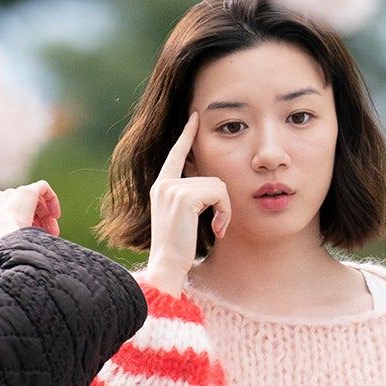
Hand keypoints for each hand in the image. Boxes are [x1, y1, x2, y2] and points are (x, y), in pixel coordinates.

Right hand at [0, 181, 60, 256]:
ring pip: (31, 200)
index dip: (13, 223)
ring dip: (43, 216)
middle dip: (32, 221)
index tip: (22, 236)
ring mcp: (11, 193)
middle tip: (41, 237)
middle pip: (18, 206)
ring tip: (51, 232)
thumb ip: (0, 245)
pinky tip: (55, 215)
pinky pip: (42, 188)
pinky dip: (51, 199)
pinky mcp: (27, 191)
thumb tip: (15, 256)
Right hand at [145, 113, 229, 295]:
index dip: (186, 136)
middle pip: (210, 176)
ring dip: (224, 209)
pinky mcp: (184, 197)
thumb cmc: (178, 250)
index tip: (195, 118)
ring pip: (218, 186)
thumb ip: (190, 199)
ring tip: (216, 229)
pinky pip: (219, 193)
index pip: (175, 154)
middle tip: (219, 225)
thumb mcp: (182, 219)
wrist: (167, 267)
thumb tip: (211, 186)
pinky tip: (216, 229)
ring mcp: (172, 189)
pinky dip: (224, 212)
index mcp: (161, 187)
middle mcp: (163, 184)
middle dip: (221, 202)